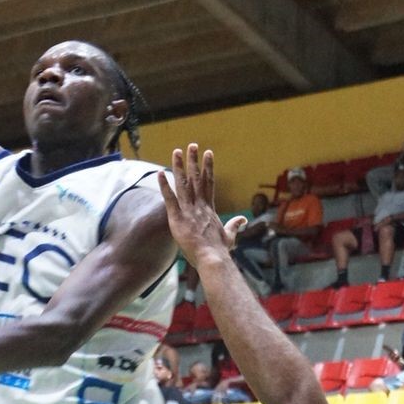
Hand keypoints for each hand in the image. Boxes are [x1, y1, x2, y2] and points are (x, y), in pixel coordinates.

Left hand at [158, 146, 247, 267]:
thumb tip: (243, 220)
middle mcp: (199, 206)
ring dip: (179, 167)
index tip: (208, 153)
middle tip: (191, 145)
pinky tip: (160, 173)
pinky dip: (164, 186)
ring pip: (183, 184)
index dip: (208, 167)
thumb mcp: (230, 236)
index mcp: (209, 209)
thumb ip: (235, 225)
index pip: (209, 183)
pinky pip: (170, 199)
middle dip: (194, 161)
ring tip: (176, 152)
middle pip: (196, 178)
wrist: (212, 259)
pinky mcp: (177, 219)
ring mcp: (188, 211)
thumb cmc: (220, 250)